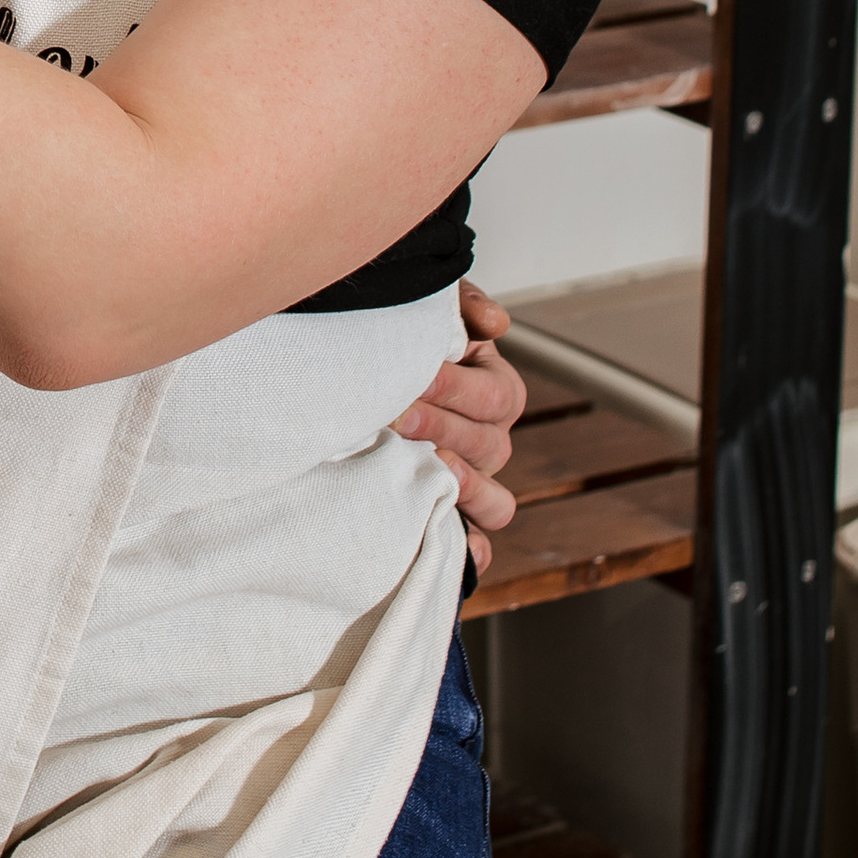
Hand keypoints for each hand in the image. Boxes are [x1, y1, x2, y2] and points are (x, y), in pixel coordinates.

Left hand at [392, 280, 523, 573]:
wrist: (361, 373)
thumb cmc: (400, 338)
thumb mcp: (431, 310)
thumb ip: (462, 306)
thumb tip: (494, 323)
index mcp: (496, 389)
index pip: (495, 396)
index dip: (456, 388)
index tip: (413, 377)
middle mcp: (492, 440)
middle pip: (489, 445)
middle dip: (440, 428)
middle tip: (397, 415)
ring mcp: (475, 481)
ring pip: (495, 500)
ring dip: (463, 486)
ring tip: (425, 467)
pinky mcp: (451, 515)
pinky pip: (477, 543)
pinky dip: (471, 551)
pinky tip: (447, 542)